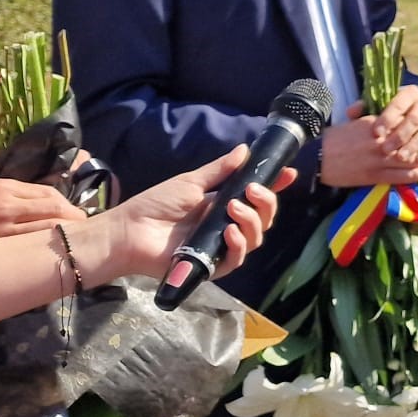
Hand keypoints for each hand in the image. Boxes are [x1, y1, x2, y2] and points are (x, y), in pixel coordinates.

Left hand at [78, 145, 287, 284]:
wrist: (129, 231)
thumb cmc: (155, 205)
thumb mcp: (191, 182)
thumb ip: (220, 170)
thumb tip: (245, 150)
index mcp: (223, 205)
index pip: (256, 197)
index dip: (275, 186)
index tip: (288, 173)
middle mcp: (227, 226)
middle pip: (263, 218)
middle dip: (266, 202)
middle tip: (253, 190)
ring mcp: (221, 247)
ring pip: (256, 238)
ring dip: (252, 221)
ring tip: (234, 209)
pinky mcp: (212, 266)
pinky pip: (237, 258)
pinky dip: (239, 243)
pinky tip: (229, 231)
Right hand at [321, 101, 417, 188]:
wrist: (318, 158)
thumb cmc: (334, 138)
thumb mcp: (354, 122)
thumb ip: (372, 120)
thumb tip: (386, 117)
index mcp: (374, 125)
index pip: (402, 124)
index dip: (414, 127)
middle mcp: (380, 141)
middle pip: (408, 142)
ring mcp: (378, 160)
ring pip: (407, 159)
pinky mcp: (374, 176)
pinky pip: (400, 176)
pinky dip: (414, 174)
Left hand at [371, 85, 417, 166]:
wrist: (409, 117)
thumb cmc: (387, 114)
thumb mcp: (376, 109)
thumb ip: (363, 109)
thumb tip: (351, 112)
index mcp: (409, 93)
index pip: (399, 103)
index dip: (388, 118)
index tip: (376, 132)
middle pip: (415, 119)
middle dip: (400, 135)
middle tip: (385, 149)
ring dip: (413, 146)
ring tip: (400, 158)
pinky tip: (416, 161)